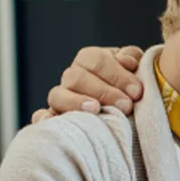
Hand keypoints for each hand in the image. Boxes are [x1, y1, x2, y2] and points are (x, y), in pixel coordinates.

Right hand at [30, 46, 144, 122]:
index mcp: (90, 59)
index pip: (96, 60)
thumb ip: (132, 57)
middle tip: (126, 106)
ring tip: (96, 110)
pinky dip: (43, 118)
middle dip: (104, 91)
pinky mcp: (56, 117)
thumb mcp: (137, 67)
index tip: (137, 92)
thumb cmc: (133, 86)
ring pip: (58, 95)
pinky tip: (49, 122)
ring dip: (76, 102)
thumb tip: (125, 61)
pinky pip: (42, 116)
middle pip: (76, 77)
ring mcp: (61, 97)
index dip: (117, 75)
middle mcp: (72, 76)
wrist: (129, 107)